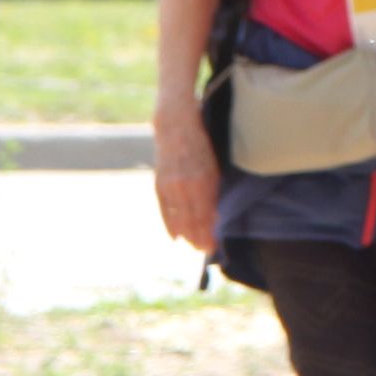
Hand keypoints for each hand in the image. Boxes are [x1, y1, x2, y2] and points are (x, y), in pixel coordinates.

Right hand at [151, 107, 222, 253]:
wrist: (175, 124)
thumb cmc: (201, 145)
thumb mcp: (214, 166)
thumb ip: (213, 191)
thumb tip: (215, 216)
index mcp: (202, 180)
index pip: (206, 216)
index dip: (209, 234)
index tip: (214, 247)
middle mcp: (185, 185)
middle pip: (192, 221)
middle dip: (199, 238)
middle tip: (205, 250)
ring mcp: (170, 185)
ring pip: (178, 218)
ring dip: (187, 234)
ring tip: (193, 245)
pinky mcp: (159, 183)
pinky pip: (164, 209)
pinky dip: (170, 224)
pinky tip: (176, 237)